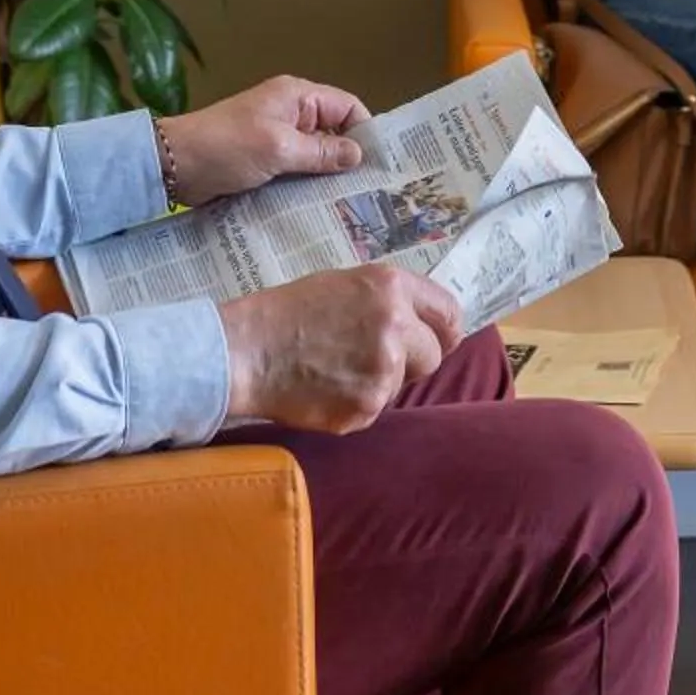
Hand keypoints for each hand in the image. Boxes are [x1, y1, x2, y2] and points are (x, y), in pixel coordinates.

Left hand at [161, 73, 369, 209]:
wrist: (174, 164)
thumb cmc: (225, 147)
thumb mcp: (278, 148)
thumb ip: (320, 152)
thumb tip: (358, 155)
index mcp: (297, 97)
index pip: (347, 107)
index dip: (365, 132)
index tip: (380, 164)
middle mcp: (291, 114)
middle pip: (334, 132)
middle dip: (349, 158)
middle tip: (371, 191)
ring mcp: (277, 138)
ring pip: (316, 155)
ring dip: (327, 176)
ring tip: (349, 204)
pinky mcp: (265, 161)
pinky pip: (296, 170)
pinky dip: (306, 184)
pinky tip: (319, 207)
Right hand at [219, 265, 465, 432]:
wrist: (246, 351)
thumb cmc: (288, 312)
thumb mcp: (345, 284)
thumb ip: (389, 301)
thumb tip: (425, 325)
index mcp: (391, 287)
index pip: (448, 312)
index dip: (444, 330)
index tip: (440, 339)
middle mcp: (396, 327)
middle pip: (434, 356)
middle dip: (411, 361)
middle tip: (374, 359)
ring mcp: (383, 371)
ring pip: (400, 386)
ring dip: (377, 384)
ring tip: (335, 369)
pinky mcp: (366, 409)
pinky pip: (374, 410)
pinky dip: (354, 405)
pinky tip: (324, 388)